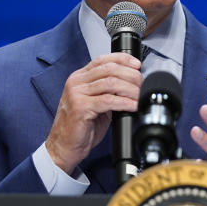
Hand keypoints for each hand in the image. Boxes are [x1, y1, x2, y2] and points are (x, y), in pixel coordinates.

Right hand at [45, 53, 141, 173]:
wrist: (64, 146)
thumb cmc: (80, 126)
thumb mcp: (95, 102)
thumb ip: (108, 91)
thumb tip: (130, 84)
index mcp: (79, 78)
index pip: (103, 60)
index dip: (122, 59)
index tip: (137, 64)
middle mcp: (76, 82)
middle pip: (110, 69)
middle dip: (131, 76)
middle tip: (142, 84)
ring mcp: (77, 94)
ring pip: (111, 83)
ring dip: (130, 89)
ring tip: (140, 96)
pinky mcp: (80, 107)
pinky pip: (108, 101)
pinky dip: (124, 102)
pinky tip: (133, 106)